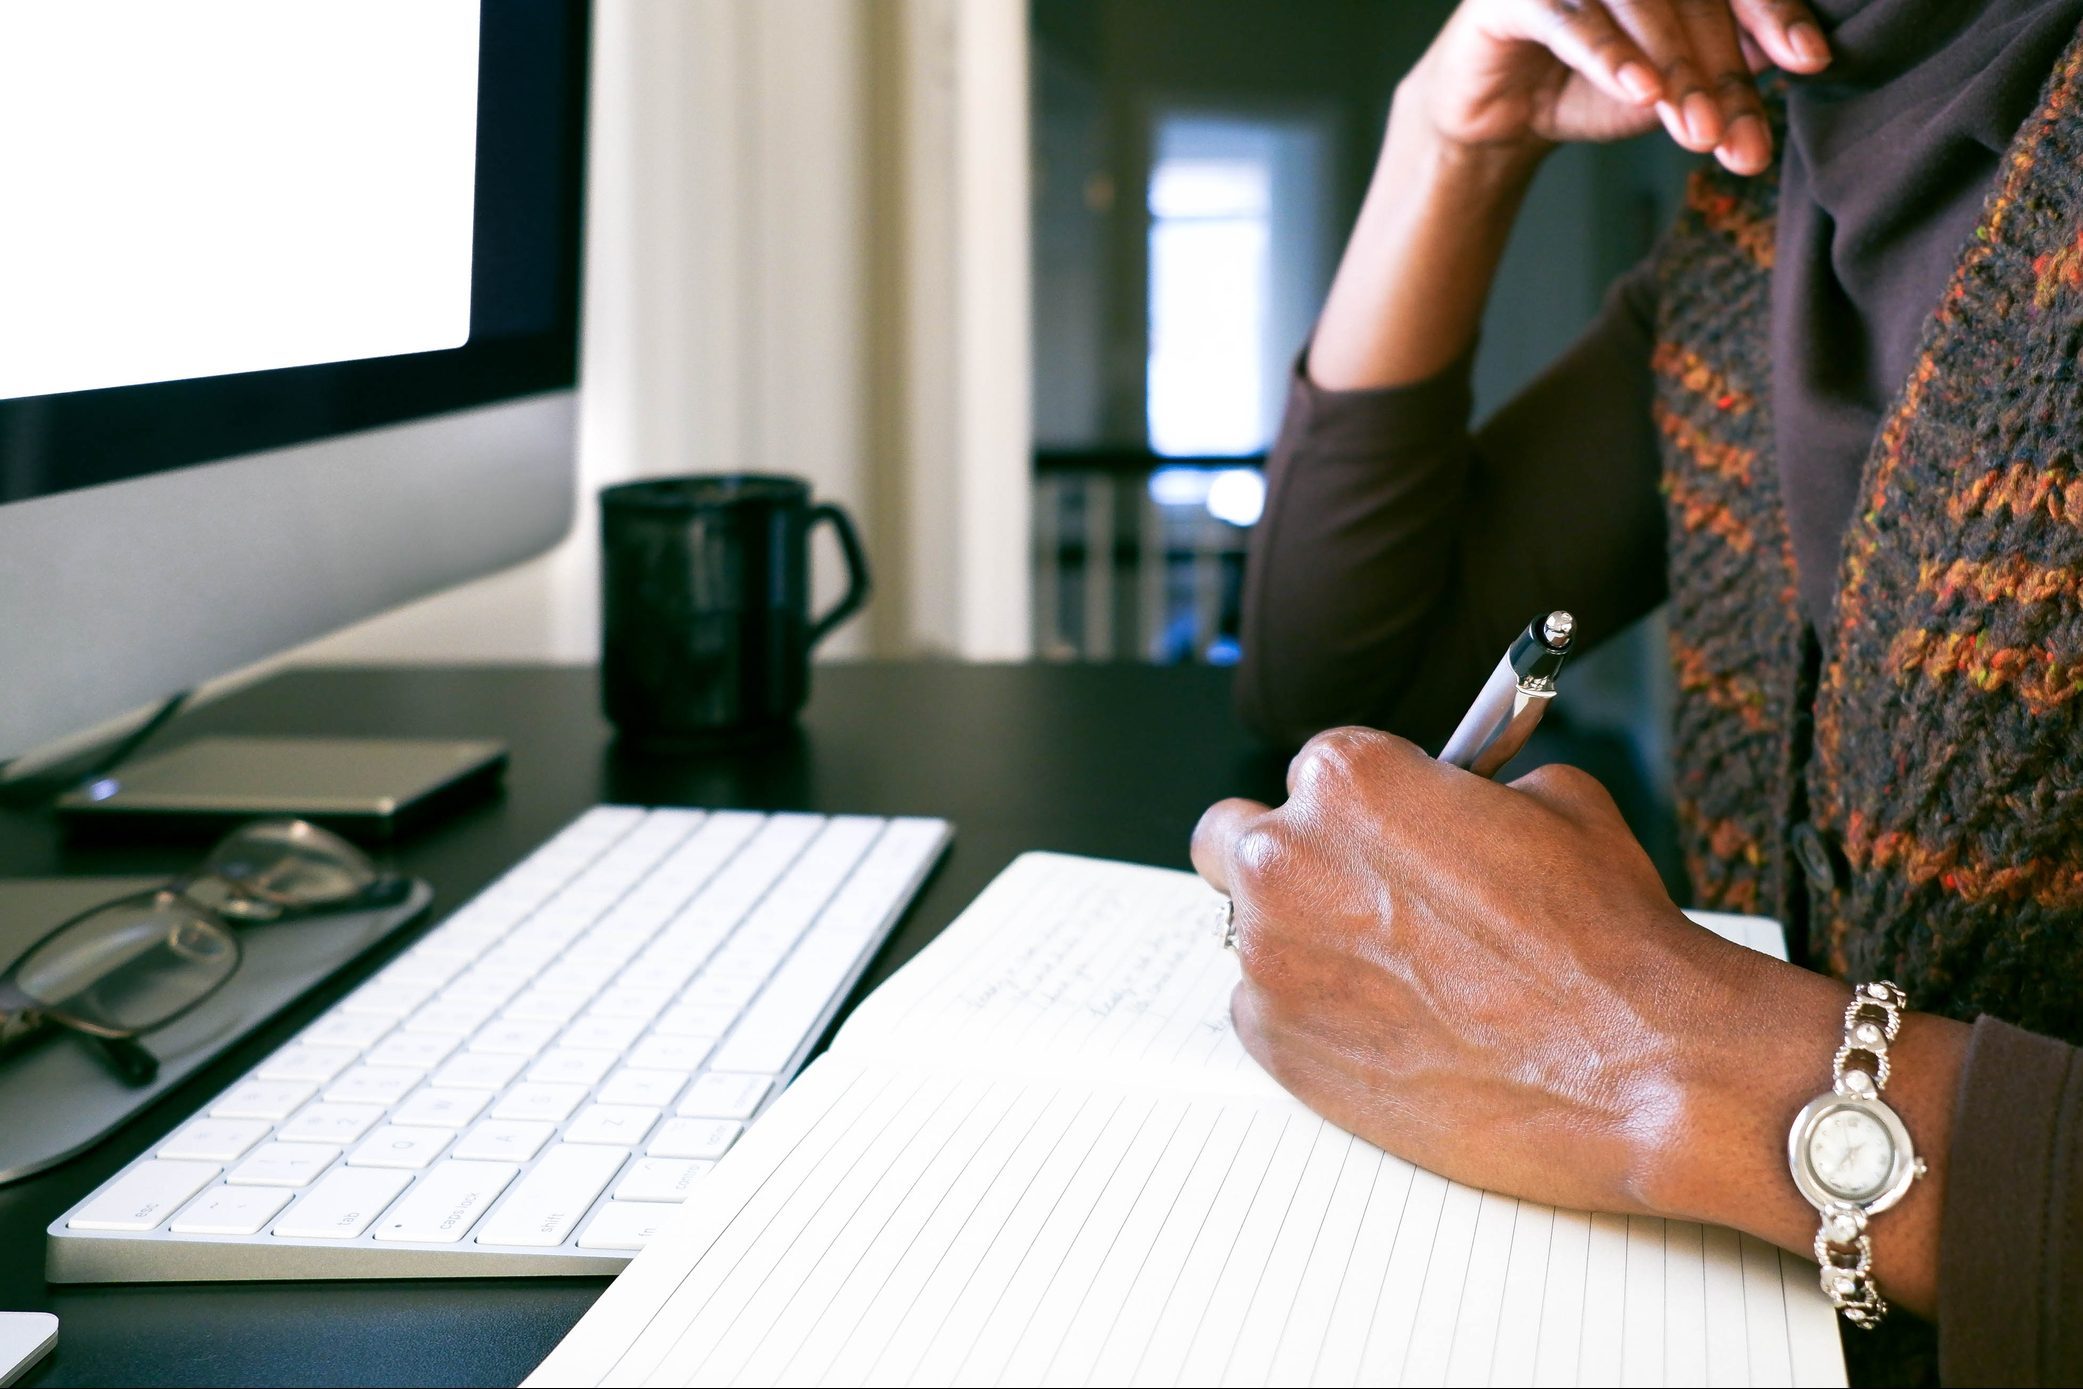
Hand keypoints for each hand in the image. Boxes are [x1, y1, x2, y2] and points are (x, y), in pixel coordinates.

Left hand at [1190, 727, 1841, 1224]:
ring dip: (1302, 946)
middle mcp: (1287, 858)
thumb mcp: (1553, 801)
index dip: (1356, 810)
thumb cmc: (1605, 937)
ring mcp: (1270, 957)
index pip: (1312, 773)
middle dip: (1288, 862)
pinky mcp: (1276, 1046)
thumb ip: (1462, 790)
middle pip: (1233, 842)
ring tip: (1392, 981)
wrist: (1639, 1067)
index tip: (1382, 839)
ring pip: (1250, 934)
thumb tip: (1447, 801)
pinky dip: (1311, 1019)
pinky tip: (1389, 1032)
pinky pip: (1265, 1014)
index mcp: (1345, 778)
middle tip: (1345, 897)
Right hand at [1410, 0, 1831, 174]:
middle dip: (1723, 73)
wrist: (1498, 113)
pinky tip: (1641, 92)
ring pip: (1642, 4)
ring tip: (1697, 132)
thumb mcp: (1671, 85)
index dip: (1777, 15)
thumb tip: (1794, 54)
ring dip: (1676, 70)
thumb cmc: (1591, 86)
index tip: (1810, 62)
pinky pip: (1573, 19)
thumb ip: (1727, 64)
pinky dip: (1610, 56)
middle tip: (1740, 139)